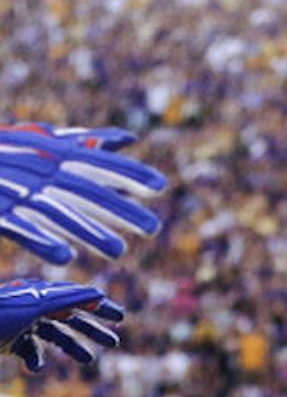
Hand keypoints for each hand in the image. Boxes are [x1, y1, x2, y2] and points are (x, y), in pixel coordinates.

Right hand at [0, 122, 165, 264]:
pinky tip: (65, 258)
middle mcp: (32, 166)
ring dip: (88, 229)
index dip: (125, 172)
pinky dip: (39, 240)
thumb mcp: (38, 143)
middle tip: (155, 228)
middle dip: (118, 206)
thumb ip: (80, 143)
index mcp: (45, 151)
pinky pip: (17, 225)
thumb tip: (126, 139)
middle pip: (81, 188)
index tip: (161, 186)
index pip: (91, 161)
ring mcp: (11, 187)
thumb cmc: (0, 154)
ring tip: (119, 251)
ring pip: (54, 209)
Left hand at [0, 278, 125, 370]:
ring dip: (72, 347)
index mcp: (40, 294)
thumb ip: (68, 298)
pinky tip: (35, 368)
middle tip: (114, 341)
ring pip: (53, 335)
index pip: (77, 298)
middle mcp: (33, 306)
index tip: (121, 317)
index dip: (100, 307)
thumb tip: (98, 294)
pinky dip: (36, 359)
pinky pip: (30, 350)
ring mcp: (21, 324)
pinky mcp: (9, 341)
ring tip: (89, 360)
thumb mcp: (36, 305)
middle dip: (92, 329)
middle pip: (70, 317)